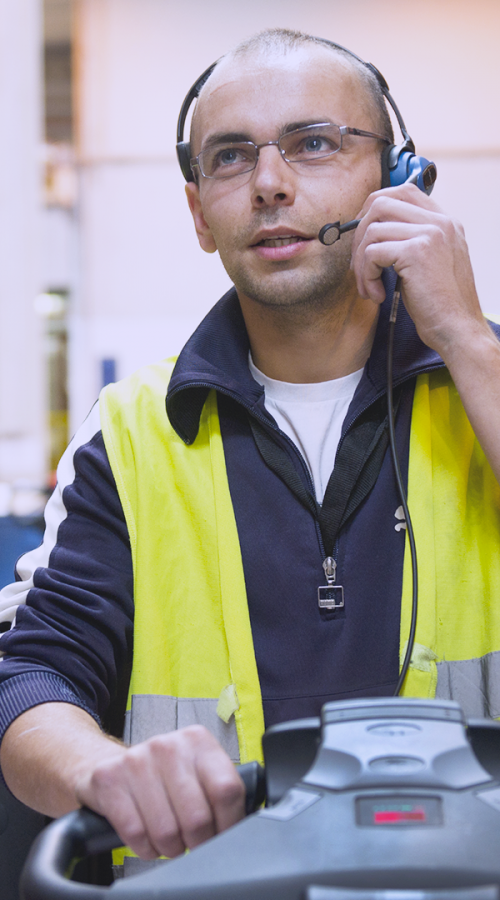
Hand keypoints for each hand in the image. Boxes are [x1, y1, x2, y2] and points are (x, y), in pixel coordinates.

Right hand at [74, 725, 245, 859]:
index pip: (227, 790)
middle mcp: (168, 745)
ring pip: (167, 831)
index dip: (228, 823)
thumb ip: (218, 790)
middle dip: (197, 842)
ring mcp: (136, 760)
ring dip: (170, 847)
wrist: (108, 762)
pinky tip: (146, 836)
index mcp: (197, 741)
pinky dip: (144, 847)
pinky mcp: (109, 779)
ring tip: (169, 837)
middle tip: (192, 841)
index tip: (222, 834)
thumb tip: (243, 827)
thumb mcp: (195, 771)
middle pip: (198, 818)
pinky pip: (135, 834)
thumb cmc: (162, 775)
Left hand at [350, 183, 487, 360]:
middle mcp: (440, 222)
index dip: (374, 209)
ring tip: (369, 287)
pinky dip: (365, 276)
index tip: (364, 236)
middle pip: (381, 202)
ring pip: (372, 230)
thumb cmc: (440, 304)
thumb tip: (372, 233)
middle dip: (359, 233)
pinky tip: (377, 294)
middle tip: (358, 265)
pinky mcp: (416, 252)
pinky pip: (372, 253)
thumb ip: (412, 242)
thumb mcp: (431, 264)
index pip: (404, 190)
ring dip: (360, 262)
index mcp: (445, 222)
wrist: (457, 328)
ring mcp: (430, 233)